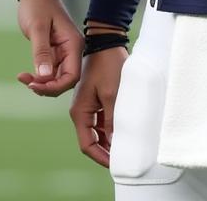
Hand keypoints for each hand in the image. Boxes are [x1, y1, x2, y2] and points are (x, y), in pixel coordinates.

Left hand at [15, 0, 82, 96]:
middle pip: (65, 80)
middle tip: (27, 83)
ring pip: (57, 77)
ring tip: (23, 78)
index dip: (55, 86)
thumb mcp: (37, 27)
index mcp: (73, 44)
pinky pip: (50, 70)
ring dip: (42, 82)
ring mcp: (64, 51)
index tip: (35, 85)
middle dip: (47, 86)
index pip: (72, 76)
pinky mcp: (55, 51)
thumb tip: (44, 77)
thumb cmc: (37, 4)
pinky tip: (26, 75)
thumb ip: (41, 52)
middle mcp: (72, 50)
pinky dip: (39, 75)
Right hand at [69, 47, 127, 166]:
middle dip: (106, 151)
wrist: (106, 42)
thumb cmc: (107, 66)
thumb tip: (114, 144)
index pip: (87, 145)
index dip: (101, 158)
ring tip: (127, 147)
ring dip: (109, 140)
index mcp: (80, 111)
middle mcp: (81, 110)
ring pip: (97, 132)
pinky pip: (101, 121)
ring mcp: (88, 105)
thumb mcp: (111, 95)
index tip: (117, 165)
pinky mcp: (96, 100)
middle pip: (91, 140)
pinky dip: (111, 128)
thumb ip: (111, 121)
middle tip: (125, 158)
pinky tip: (124, 131)